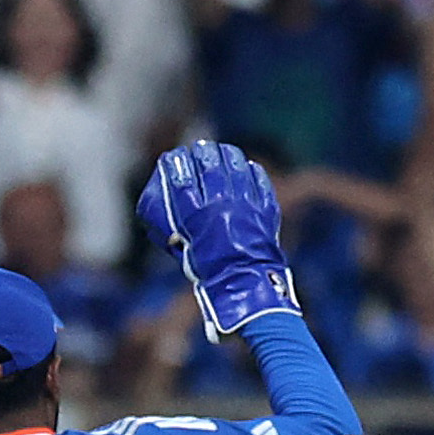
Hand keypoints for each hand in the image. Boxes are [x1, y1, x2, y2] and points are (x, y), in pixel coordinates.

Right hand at [136, 140, 298, 340]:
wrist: (243, 284)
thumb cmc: (209, 273)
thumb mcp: (184, 252)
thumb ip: (178, 230)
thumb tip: (170, 219)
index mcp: (196, 217)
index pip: (181, 178)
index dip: (175, 164)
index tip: (172, 158)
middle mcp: (220, 204)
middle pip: (208, 164)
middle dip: (201, 153)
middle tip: (198, 150)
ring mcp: (244, 203)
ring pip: (235, 165)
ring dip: (226, 155)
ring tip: (222, 152)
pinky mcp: (263, 207)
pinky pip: (257, 179)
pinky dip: (251, 171)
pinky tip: (246, 167)